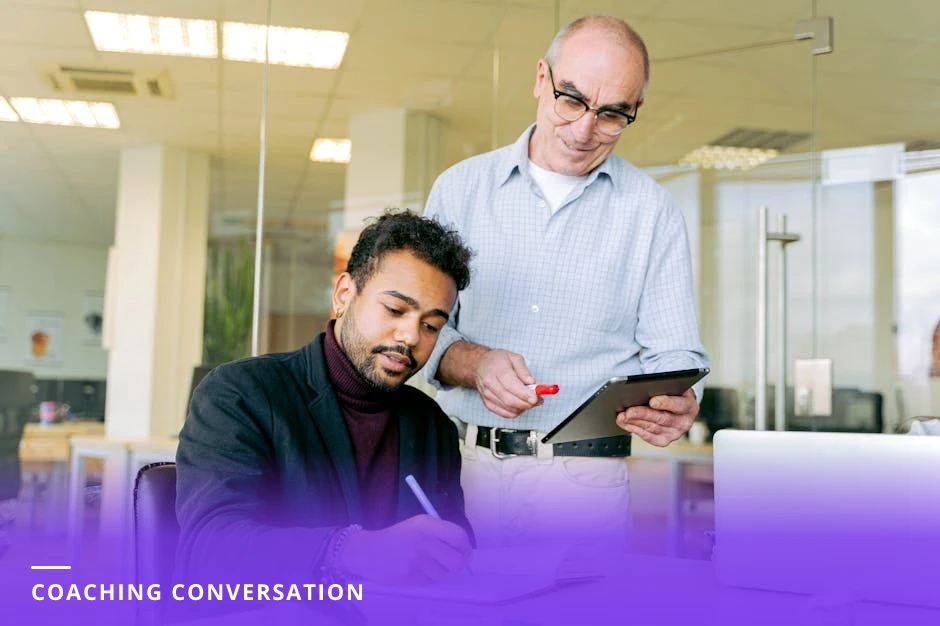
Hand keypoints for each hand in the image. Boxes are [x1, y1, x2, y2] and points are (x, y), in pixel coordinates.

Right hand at [339, 515, 471, 585]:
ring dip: (439, 571)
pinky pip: (429, 581)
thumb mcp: (418, 525)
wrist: (368, 551)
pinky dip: (426, 577)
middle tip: (453, 563)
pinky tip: (414, 569)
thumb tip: (465, 549)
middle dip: (458, 564)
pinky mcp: (410, 577)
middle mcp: (423, 541)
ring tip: (424, 563)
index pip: (459, 536)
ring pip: (443, 573)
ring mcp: (416, 561)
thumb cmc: (398, 536)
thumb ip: (441, 533)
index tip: (464, 550)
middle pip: (457, 560)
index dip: (465, 546)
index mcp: (426, 524)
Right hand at [474, 349, 541, 418]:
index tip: (536, 397)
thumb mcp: (514, 358)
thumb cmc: (497, 360)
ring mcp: (487, 396)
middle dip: (526, 403)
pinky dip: (516, 412)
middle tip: (538, 400)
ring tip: (530, 401)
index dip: (524, 394)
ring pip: (508, 409)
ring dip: (523, 408)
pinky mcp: (488, 404)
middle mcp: (490, 384)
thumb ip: (524, 371)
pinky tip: (521, 405)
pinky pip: (505, 414)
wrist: (479, 365)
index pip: (511, 386)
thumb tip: (532, 382)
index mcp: (497, 371)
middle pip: (509, 400)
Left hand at [616, 389, 698, 446]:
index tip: (652, 401)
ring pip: (653, 428)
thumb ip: (660, 387)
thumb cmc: (669, 392)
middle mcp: (685, 422)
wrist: (674, 406)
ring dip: (635, 422)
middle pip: (662, 419)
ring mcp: (675, 433)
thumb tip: (642, 389)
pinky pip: (648, 437)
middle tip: (628, 411)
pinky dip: (634, 429)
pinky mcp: (664, 440)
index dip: (665, 403)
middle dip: (643, 414)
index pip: (678, 404)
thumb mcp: (669, 387)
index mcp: (689, 405)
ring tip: (622, 416)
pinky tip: (624, 423)